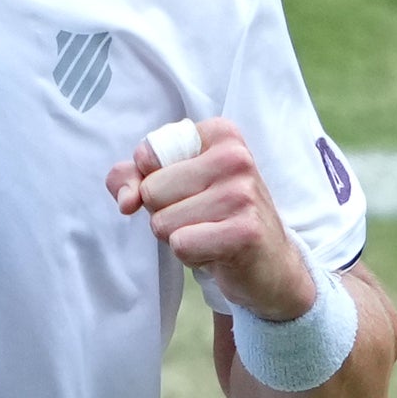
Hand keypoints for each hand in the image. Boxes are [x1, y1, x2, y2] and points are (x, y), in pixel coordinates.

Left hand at [103, 117, 314, 320]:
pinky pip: (180, 245)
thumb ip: (132, 178)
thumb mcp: (173, 186)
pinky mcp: (245, 231)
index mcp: (219, 134)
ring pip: (162, 222)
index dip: (151, 183)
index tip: (185, 192)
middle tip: (202, 218)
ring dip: (178, 237)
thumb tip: (125, 200)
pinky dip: (190, 256)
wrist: (270, 263)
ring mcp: (242, 194)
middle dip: (165, 213)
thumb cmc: (215, 217)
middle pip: (151, 191)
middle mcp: (235, 157)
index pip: (146, 155)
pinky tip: (217, 251)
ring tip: (210, 233)